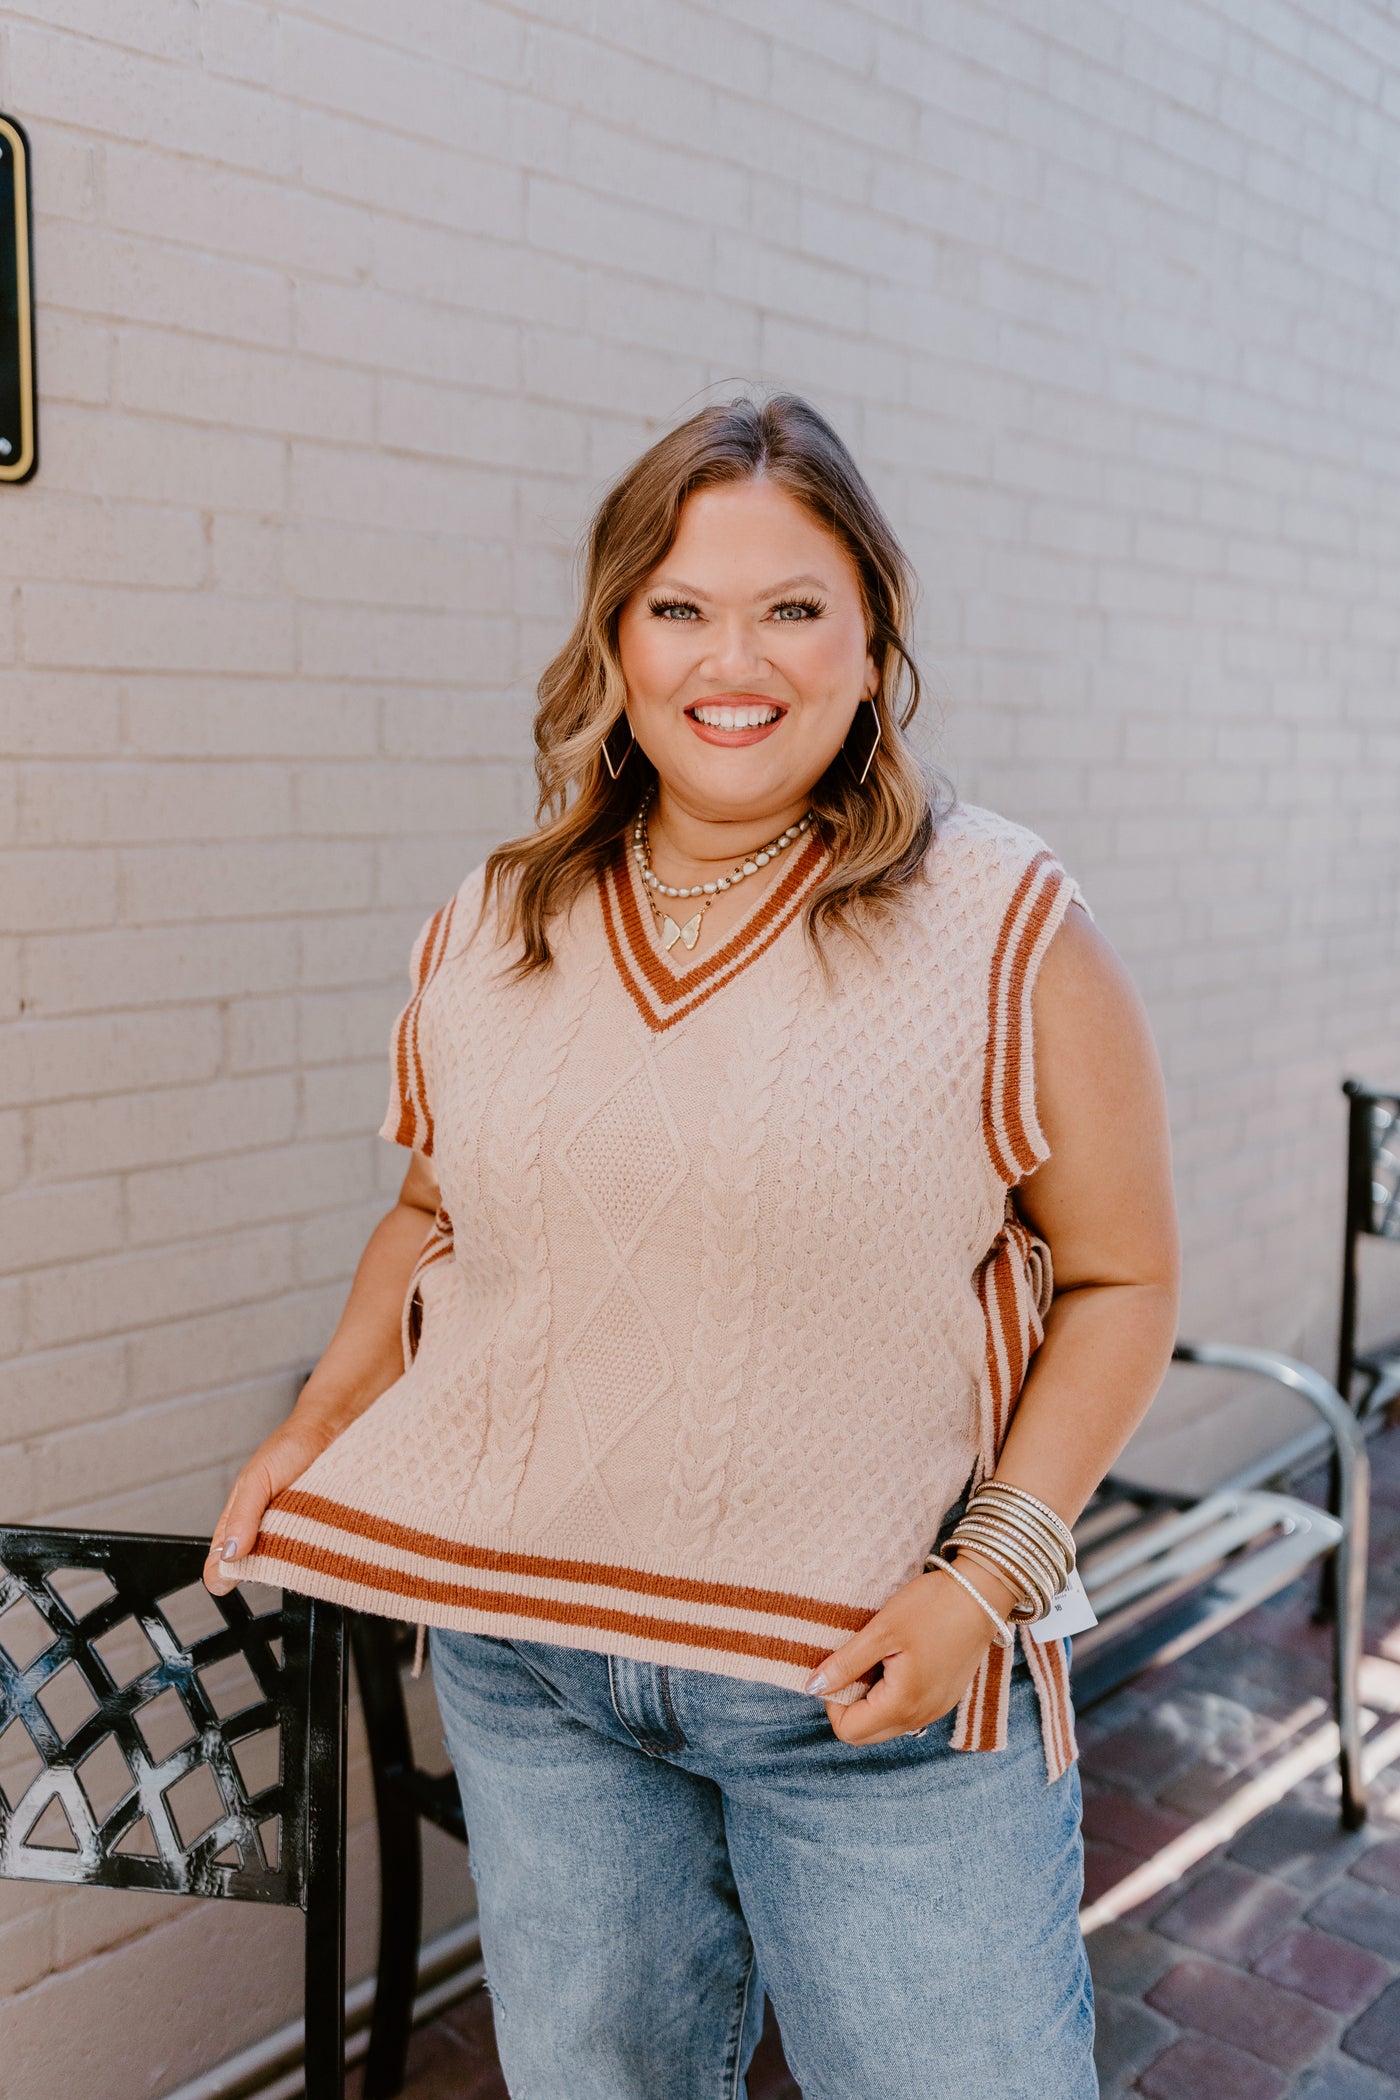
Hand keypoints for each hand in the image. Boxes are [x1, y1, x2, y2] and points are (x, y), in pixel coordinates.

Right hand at [203, 1415, 334, 1596]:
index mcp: (239, 1521)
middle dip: (263, 1569)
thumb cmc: (289, 1448)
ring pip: (287, 1565)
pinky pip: (315, 1552)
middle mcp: (264, 1531)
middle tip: (273, 1552)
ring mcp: (293, 1534)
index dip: (223, 1574)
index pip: (221, 1561)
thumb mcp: (256, 1480)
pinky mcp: (319, 1533)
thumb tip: (228, 1552)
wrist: (330, 1430)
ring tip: (299, 1539)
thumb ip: (241, 1515)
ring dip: (293, 1560)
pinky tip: (321, 1541)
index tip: (230, 1578)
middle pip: (255, 1569)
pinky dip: (317, 1550)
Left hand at [802, 1564, 1016, 1744]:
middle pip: (866, 1733)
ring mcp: (935, 1710)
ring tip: (877, 1659)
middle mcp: (921, 1717)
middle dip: (849, 1705)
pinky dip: (891, 1695)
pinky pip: (906, 1711)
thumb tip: (811, 1687)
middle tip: (854, 1663)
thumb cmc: (931, 1607)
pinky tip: (896, 1661)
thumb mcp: (881, 1631)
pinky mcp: (944, 1698)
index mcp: (903, 1703)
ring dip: (871, 1700)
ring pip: (886, 1724)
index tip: (840, 1667)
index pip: (848, 1730)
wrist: (982, 1594)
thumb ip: (845, 1664)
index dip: (832, 1702)